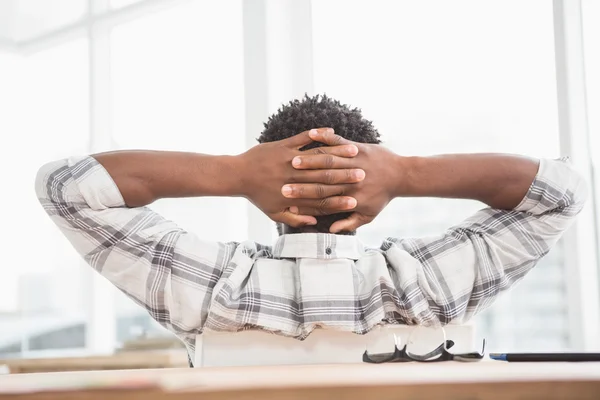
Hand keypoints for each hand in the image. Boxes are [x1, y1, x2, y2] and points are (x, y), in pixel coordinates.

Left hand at [238, 128, 365, 226]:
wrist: (237, 175)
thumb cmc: (257, 195)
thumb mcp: (275, 213)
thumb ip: (295, 218)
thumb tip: (314, 222)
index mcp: (294, 195)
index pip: (321, 200)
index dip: (339, 201)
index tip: (355, 201)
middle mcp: (294, 177)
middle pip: (324, 177)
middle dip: (345, 176)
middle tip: (363, 175)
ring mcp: (289, 159)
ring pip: (317, 156)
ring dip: (337, 153)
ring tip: (354, 151)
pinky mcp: (283, 146)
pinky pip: (303, 138)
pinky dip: (317, 134)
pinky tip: (330, 131)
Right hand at [283, 129, 401, 231]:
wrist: (401, 175)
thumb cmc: (382, 196)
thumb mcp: (368, 214)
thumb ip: (349, 222)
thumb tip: (332, 229)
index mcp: (351, 196)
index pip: (322, 199)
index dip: (305, 200)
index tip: (288, 200)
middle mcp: (351, 179)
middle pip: (321, 180)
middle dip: (301, 181)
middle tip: (282, 182)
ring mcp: (354, 161)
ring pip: (328, 160)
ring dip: (309, 160)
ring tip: (292, 160)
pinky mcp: (358, 148)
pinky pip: (339, 141)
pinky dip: (325, 137)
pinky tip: (311, 135)